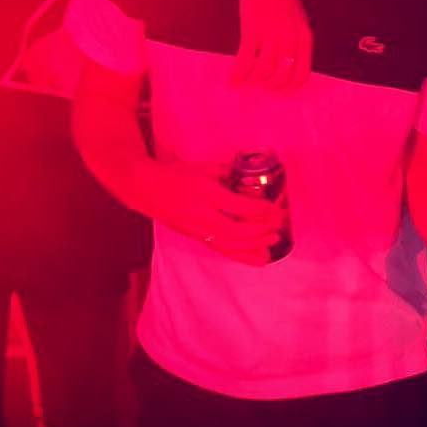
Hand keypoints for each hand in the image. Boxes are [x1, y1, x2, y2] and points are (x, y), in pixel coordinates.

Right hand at [143, 159, 287, 264]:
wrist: (147, 190)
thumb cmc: (177, 174)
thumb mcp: (204, 167)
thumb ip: (228, 173)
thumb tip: (250, 181)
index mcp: (205, 194)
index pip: (237, 207)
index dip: (259, 209)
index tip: (275, 208)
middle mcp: (202, 216)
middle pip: (236, 231)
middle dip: (260, 230)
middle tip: (279, 224)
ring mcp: (198, 231)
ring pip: (230, 245)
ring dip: (255, 245)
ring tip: (274, 241)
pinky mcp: (197, 238)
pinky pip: (223, 250)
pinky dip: (243, 256)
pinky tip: (260, 258)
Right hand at [232, 0, 312, 89]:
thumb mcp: (297, 21)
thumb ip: (294, 42)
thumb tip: (282, 66)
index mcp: (304, 38)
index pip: (301, 75)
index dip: (289, 87)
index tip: (278, 89)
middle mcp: (290, 39)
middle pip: (282, 76)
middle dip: (270, 86)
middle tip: (260, 85)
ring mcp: (271, 35)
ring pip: (264, 71)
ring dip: (254, 80)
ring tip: (247, 80)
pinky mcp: (253, 30)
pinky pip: (246, 59)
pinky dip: (239, 73)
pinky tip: (233, 79)